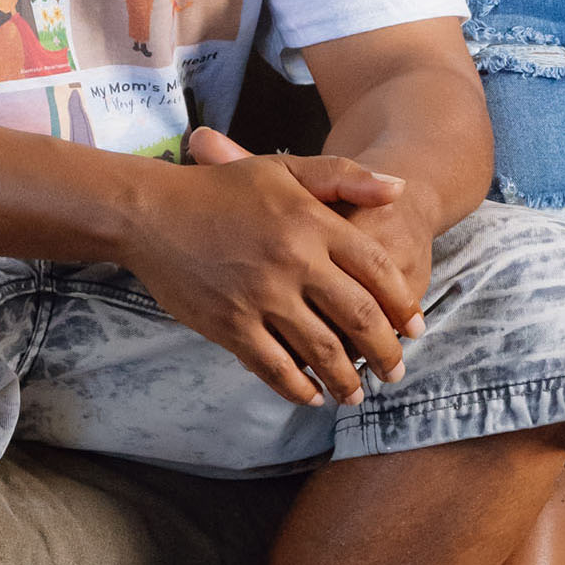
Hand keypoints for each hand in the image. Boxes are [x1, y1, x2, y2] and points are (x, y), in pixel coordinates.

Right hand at [128, 136, 424, 408]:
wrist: (150, 212)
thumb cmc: (220, 190)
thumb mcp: (283, 170)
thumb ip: (344, 177)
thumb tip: (400, 188)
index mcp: (311, 222)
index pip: (377, 269)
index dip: (403, 304)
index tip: (415, 327)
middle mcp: (293, 261)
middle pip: (359, 317)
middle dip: (386, 352)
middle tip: (395, 370)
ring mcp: (261, 297)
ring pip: (323, 351)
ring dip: (347, 379)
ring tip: (357, 394)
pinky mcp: (230, 325)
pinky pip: (275, 368)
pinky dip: (299, 388)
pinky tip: (311, 395)